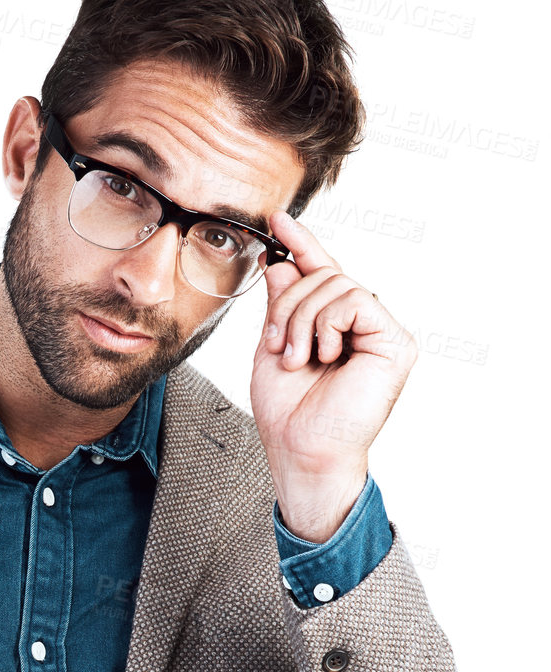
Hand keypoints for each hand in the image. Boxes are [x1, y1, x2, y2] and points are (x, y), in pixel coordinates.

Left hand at [249, 208, 417, 541]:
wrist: (302, 451)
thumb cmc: (288, 412)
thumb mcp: (274, 346)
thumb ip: (281, 305)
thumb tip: (282, 263)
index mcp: (337, 327)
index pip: (322, 274)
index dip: (302, 245)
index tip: (278, 220)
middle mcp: (365, 326)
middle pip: (324, 275)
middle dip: (289, 306)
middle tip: (279, 346)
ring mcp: (383, 332)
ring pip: (336, 285)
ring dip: (302, 320)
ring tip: (298, 358)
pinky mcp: (396, 342)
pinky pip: (355, 300)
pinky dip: (327, 324)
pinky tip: (325, 355)